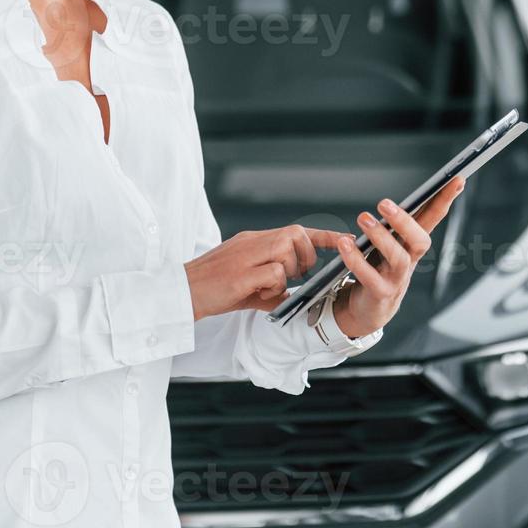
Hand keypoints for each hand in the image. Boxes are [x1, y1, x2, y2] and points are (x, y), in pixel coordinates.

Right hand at [184, 225, 349, 320]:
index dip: (323, 237)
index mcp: (255, 241)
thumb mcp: (248, 285)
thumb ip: (272, 285)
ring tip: (269, 286)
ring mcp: (245, 255)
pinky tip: (258, 293)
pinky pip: (272, 273)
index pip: (296, 231)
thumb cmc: (214, 289)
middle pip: (295, 234)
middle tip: (296, 274)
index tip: (345, 240)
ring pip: (285, 250)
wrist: (181, 293)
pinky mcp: (240, 273)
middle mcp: (252, 242)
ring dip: (287, 271)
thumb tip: (295, 295)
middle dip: (305, 255)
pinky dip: (273, 286)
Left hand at [332, 176, 466, 338]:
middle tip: (384, 203)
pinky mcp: (380, 293)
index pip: (433, 218)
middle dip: (405, 221)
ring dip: (380, 237)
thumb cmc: (378, 267)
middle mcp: (409, 260)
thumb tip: (393, 201)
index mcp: (412, 243)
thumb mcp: (389, 242)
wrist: (369, 309)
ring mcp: (397, 279)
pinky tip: (344, 243)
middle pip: (420, 241)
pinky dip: (356, 260)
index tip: (457, 178)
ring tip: (363, 218)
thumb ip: (394, 225)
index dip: (445, 199)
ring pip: (397, 258)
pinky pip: (369, 277)